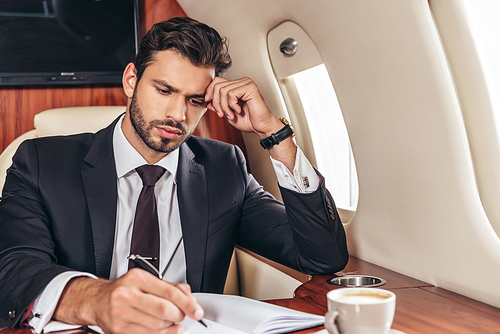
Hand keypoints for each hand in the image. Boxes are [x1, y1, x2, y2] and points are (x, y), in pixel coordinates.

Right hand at [54, 269, 203, 333]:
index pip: (169, 292)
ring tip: (173, 321)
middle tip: (184, 316)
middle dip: (179, 315)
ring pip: (157, 324)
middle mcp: (127, 294)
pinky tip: (166, 329)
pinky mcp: (118, 329)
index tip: (196, 311)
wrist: (97, 300)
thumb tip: (189, 295)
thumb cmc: (124, 289)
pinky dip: (162, 333)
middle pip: (164, 310)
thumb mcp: (147, 280)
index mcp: (137, 278)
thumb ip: (170, 286)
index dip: (187, 303)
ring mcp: (121, 313)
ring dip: (171, 325)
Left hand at [205, 77, 283, 137]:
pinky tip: (238, 111)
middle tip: (221, 114)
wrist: (262, 127)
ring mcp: (246, 83)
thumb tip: (207, 100)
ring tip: (231, 115)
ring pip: (223, 90)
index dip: (209, 91)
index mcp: (237, 86)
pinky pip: (231, 93)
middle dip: (216, 102)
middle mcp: (242, 82)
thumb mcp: (228, 113)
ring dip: (224, 106)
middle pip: (218, 85)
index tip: (208, 103)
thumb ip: (218, 105)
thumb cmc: (249, 121)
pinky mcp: (250, 88)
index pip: (217, 81)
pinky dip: (231, 105)